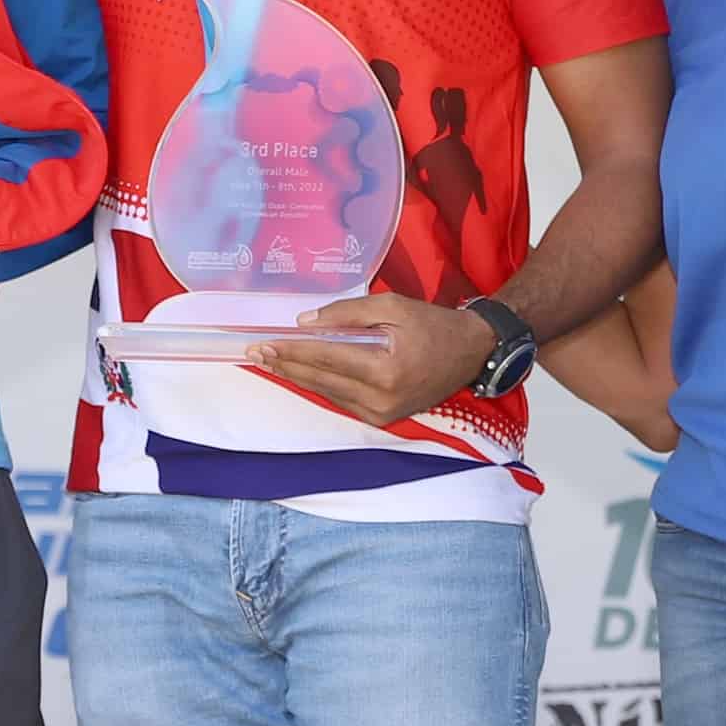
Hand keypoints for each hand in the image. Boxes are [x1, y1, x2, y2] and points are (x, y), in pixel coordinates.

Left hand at [250, 293, 491, 424]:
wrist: (471, 353)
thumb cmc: (433, 325)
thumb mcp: (393, 307)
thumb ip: (347, 314)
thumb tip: (305, 323)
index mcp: (385, 370)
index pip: (326, 358)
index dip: (292, 350)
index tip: (263, 342)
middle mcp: (381, 399)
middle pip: (321, 380)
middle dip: (286, 365)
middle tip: (255, 353)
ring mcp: (382, 413)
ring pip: (328, 392)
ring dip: (298, 376)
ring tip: (270, 361)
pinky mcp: (383, 418)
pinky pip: (343, 399)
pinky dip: (321, 384)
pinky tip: (300, 373)